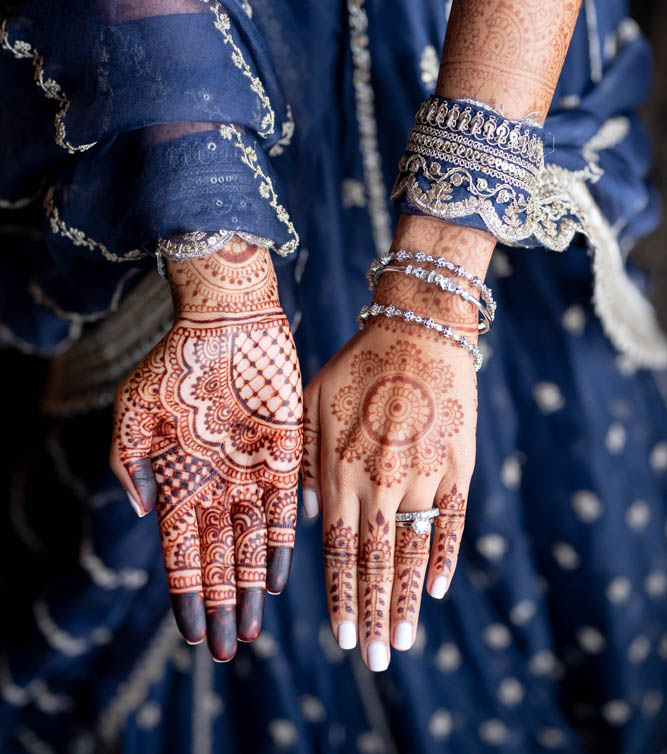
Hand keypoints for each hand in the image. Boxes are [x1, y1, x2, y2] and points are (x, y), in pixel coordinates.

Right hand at [110, 239, 302, 660]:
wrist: (227, 319)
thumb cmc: (175, 361)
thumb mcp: (133, 410)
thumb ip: (127, 461)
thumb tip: (141, 510)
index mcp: (179, 480)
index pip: (180, 553)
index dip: (186, 594)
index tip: (191, 635)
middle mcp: (217, 486)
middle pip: (218, 560)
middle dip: (221, 606)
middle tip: (224, 651)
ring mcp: (252, 474)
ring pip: (251, 545)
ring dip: (250, 588)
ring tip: (250, 631)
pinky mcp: (286, 455)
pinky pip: (285, 510)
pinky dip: (281, 544)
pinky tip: (279, 578)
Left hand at [301, 218, 493, 670]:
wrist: (417, 328)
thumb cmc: (357, 362)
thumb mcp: (314, 401)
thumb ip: (304, 459)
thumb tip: (306, 515)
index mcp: (341, 468)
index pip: (338, 550)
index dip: (341, 597)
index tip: (344, 639)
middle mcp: (380, 480)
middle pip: (375, 562)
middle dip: (373, 615)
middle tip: (376, 660)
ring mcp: (421, 474)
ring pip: (412, 550)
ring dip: (407, 599)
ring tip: (404, 641)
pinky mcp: (456, 463)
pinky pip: (451, 519)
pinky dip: (444, 554)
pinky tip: (437, 588)